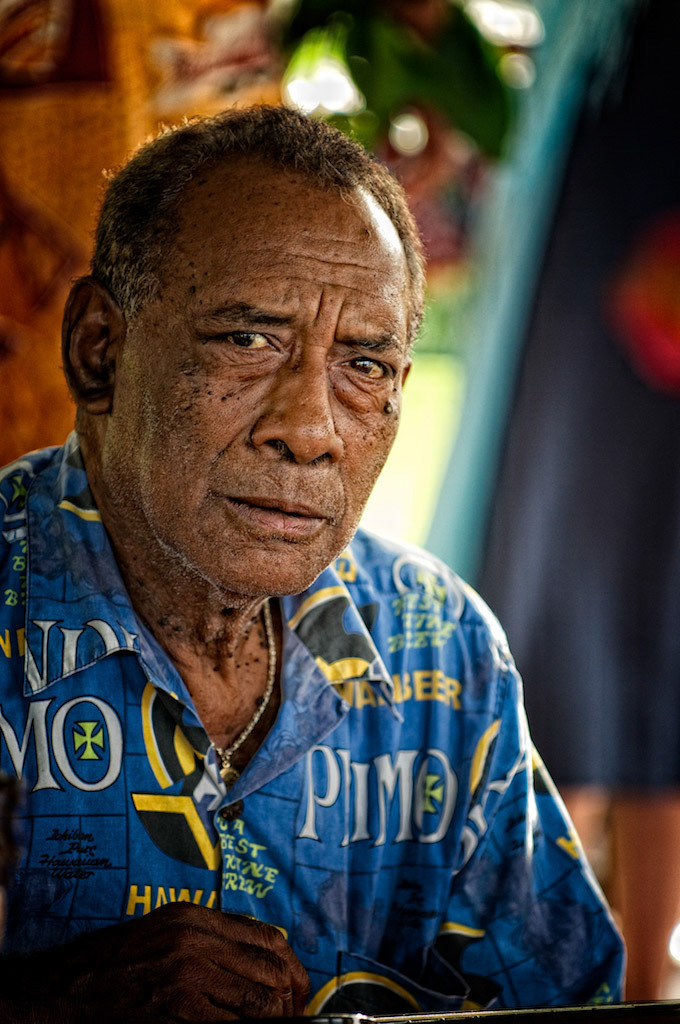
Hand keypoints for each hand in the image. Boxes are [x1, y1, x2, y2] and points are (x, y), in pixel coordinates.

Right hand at [0, 902, 309, 1021]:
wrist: (62, 993)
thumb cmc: (109, 968)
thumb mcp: (161, 933)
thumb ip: (207, 939)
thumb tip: (257, 960)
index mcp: (193, 917)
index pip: (267, 937)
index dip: (293, 968)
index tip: (299, 989)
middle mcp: (195, 939)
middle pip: (270, 969)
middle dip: (289, 1000)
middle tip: (292, 1017)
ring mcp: (186, 974)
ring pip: (258, 1001)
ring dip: (272, 1021)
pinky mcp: (177, 1010)